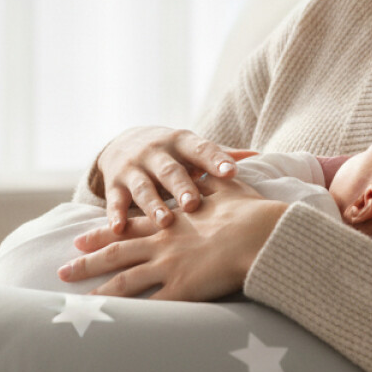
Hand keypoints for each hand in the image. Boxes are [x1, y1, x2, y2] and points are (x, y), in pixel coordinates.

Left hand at [59, 174, 287, 300]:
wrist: (263, 233)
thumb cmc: (250, 212)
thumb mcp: (226, 189)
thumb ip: (211, 182)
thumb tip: (207, 169)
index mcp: (171, 222)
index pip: (128, 228)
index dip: (103, 233)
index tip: (80, 239)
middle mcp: (163, 244)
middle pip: (116, 254)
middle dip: (87, 263)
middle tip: (63, 270)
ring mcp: (170, 267)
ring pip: (125, 282)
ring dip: (99, 293)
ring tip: (78, 302)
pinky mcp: (183, 290)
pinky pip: (151, 308)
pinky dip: (131, 318)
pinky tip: (115, 327)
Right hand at [93, 125, 255, 233]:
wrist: (123, 143)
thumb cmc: (171, 153)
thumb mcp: (192, 148)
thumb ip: (219, 153)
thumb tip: (256, 154)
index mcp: (181, 142)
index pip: (201, 149)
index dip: (215, 160)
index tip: (231, 172)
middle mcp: (156, 152)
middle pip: (171, 170)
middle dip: (182, 187)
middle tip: (194, 205)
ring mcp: (134, 168)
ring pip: (144, 187)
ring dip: (153, 205)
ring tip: (165, 222)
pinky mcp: (114, 184)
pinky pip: (115, 201)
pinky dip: (116, 215)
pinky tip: (120, 229)